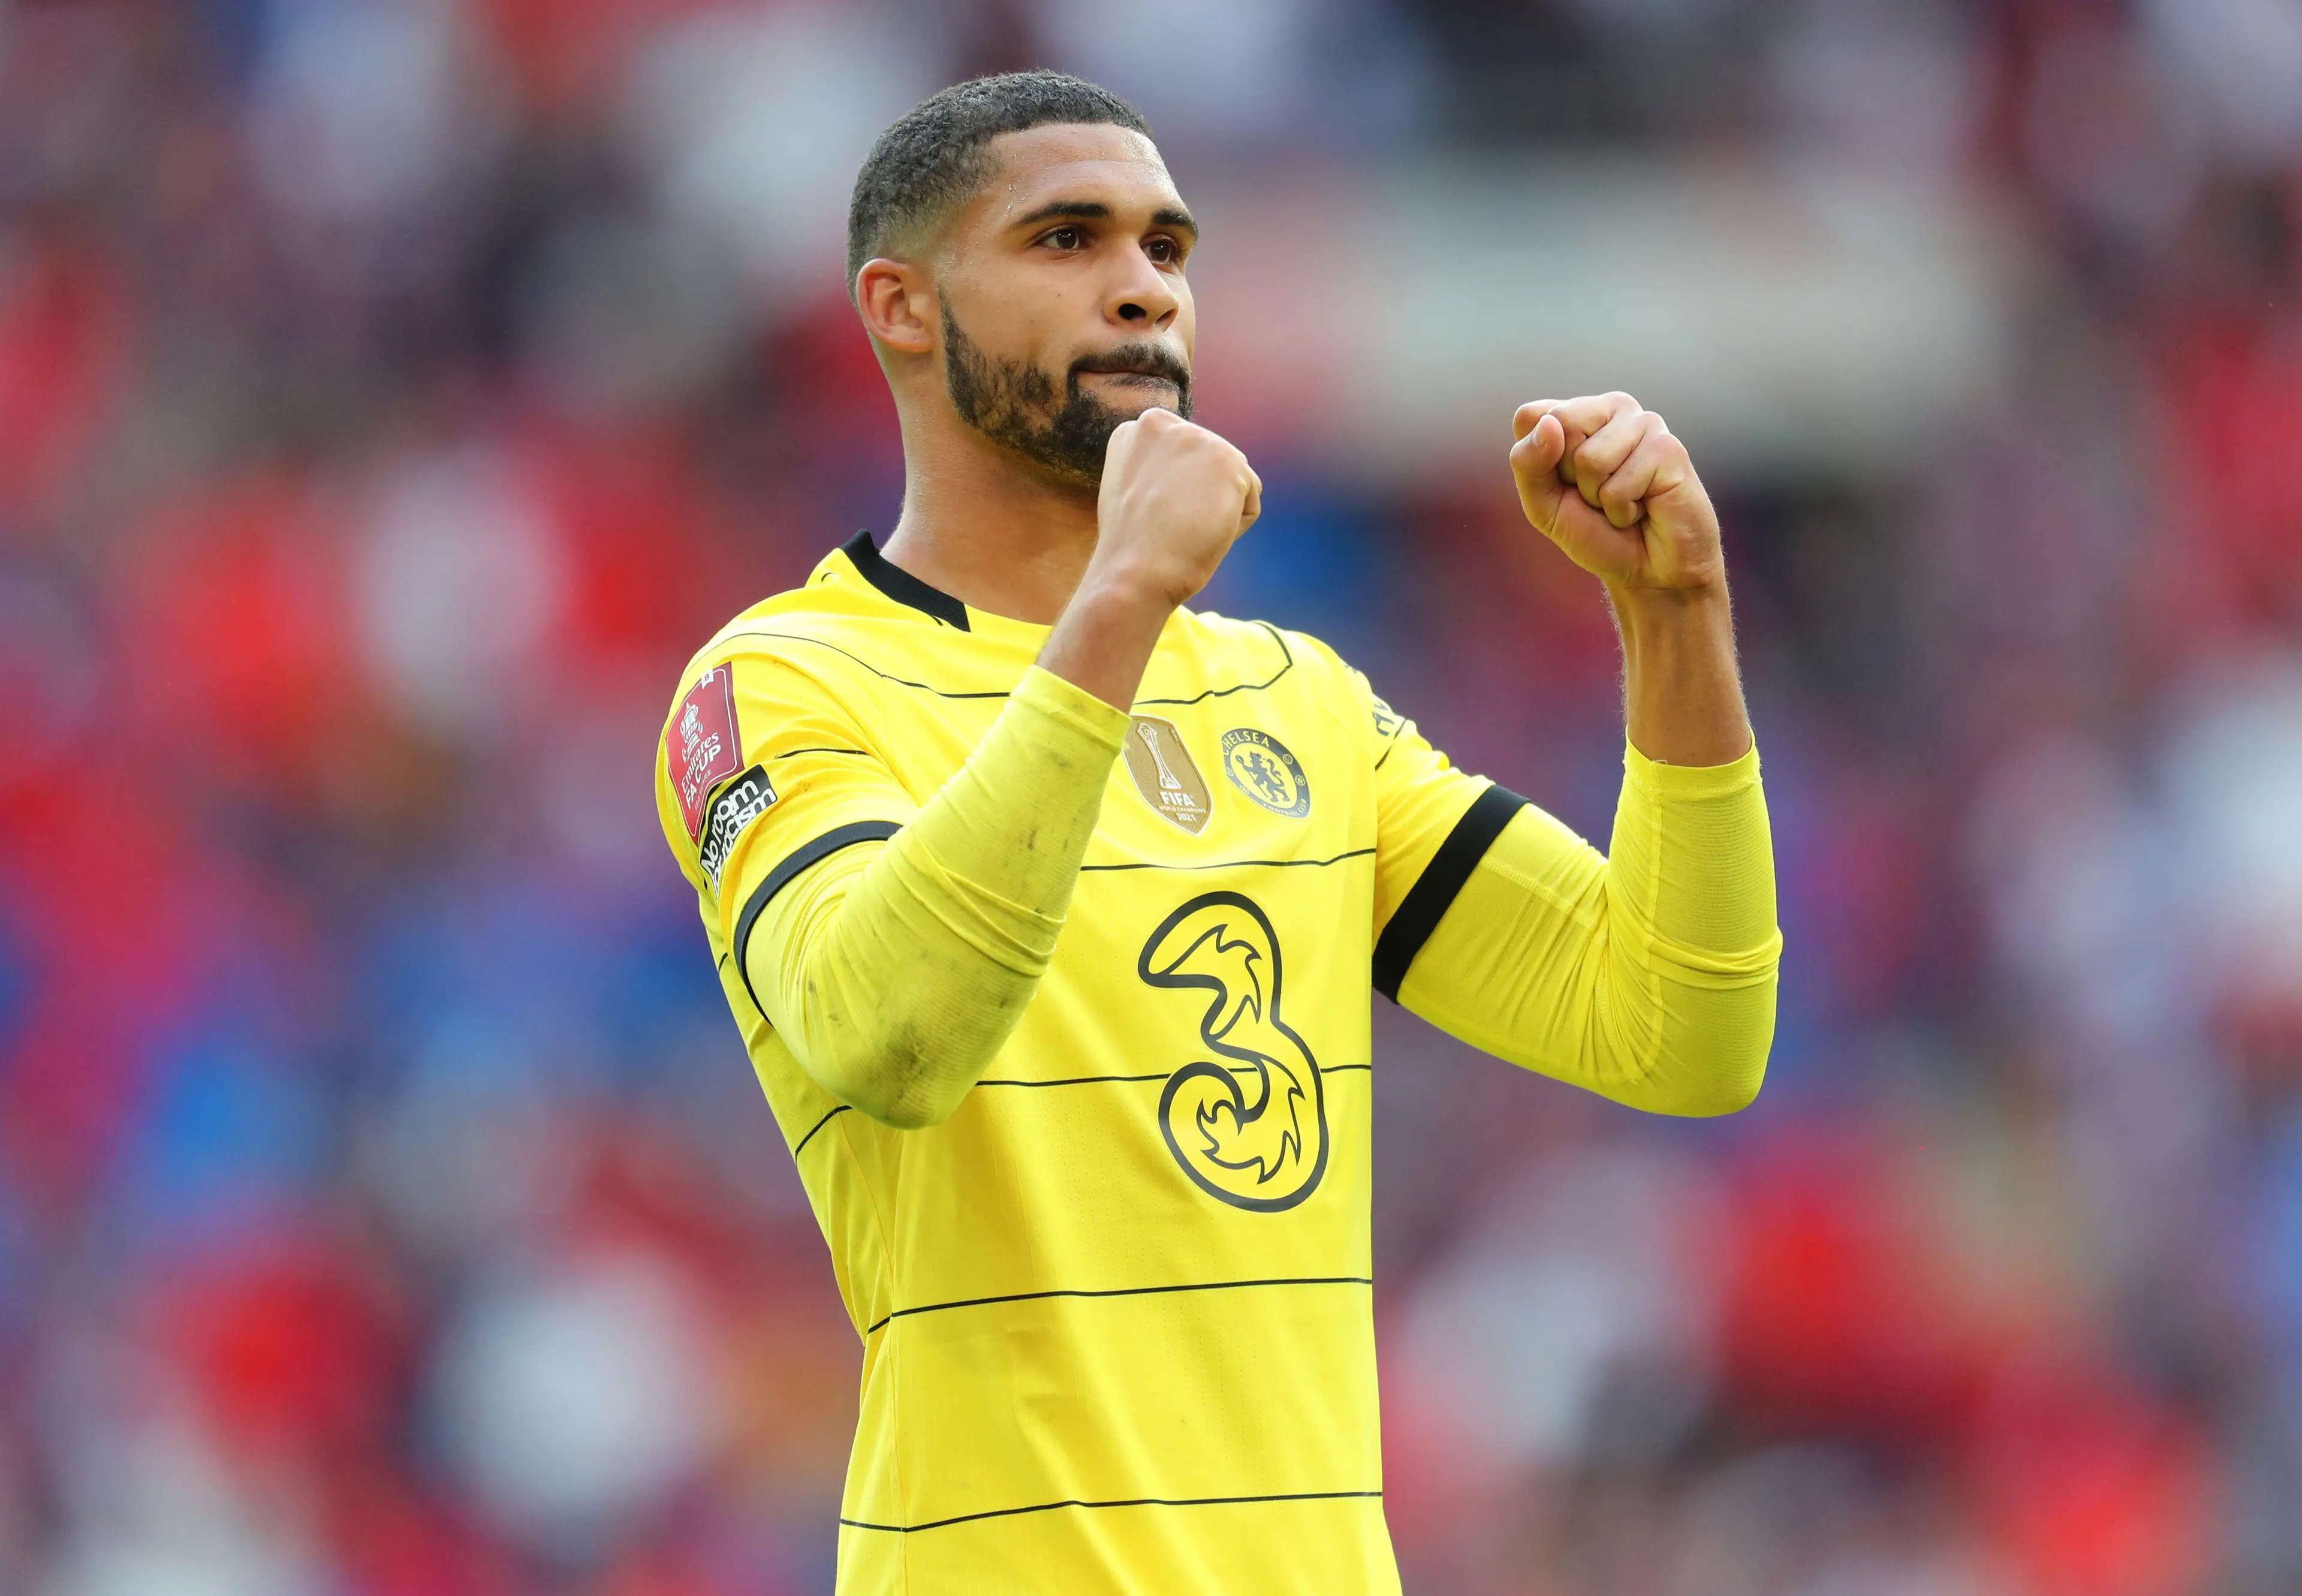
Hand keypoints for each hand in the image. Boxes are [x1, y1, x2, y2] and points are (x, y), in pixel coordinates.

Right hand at [1087, 407, 1261, 609]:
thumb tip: (1191, 474)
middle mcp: (1165, 422)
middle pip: (1209, 466)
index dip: (1174, 493)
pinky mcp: (1229, 461)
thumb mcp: (1133, 488)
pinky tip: (1204, 532)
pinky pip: (1249, 501)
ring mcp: (1198, 438)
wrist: (1135, 572)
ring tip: (1185, 528)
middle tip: (1170, 524)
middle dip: (1199, 498)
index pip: (1183, 457)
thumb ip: (1158, 467)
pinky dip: (1235, 527)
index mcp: (1138, 430)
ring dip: (1217, 511)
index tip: (1154, 513)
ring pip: (1232, 482)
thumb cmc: (1133, 546)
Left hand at [1509, 392, 1721, 594]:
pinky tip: (1643, 508)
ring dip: (1600, 498)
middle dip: (1570, 478)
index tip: (1565, 483)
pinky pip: (1619, 486)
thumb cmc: (1596, 533)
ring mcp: (1644, 424)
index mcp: (1580, 412)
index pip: (1531, 417)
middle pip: (1560, 424)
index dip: (1538, 463)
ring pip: (1590, 458)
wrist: (1648, 570)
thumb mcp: (1543, 504)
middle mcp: (1613, 408)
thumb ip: (1528, 463)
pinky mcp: (1668, 448)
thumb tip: (1550, 424)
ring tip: (1623, 503)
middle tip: (1597, 495)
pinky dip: (1623, 511)